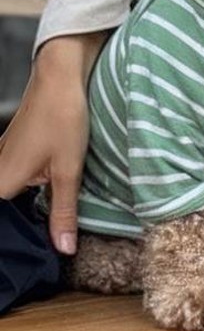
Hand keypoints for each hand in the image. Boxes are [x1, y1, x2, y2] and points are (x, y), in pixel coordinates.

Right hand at [0, 35, 105, 253]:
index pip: (0, 219)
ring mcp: (4, 157)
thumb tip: (62, 250)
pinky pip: (10, 179)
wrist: (60, 76)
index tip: (15, 254)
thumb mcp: (68, 173)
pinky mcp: (15, 150)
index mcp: (4, 178)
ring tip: (36, 233)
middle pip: (2, 207)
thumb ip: (63, 213)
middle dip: (15, 227)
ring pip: (5, 193)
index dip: (9, 237)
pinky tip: (36, 204)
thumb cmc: (63, 118)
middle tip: (30, 250)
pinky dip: (20, 194)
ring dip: (17, 211)